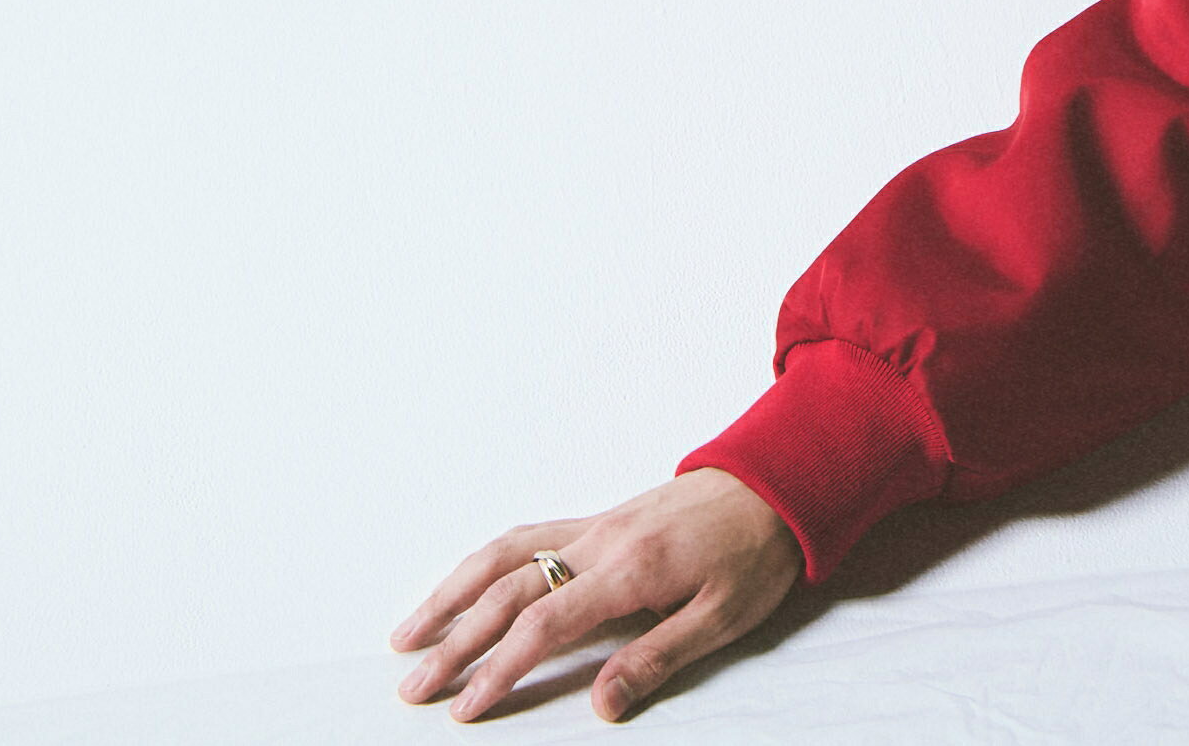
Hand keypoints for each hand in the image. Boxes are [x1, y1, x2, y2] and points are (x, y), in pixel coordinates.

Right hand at [390, 469, 803, 720]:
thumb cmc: (756, 552)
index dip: (498, 668)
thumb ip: (658, 658)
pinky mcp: (599, 518)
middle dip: (455, 641)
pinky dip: (483, 561)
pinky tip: (462, 584)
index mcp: (631, 569)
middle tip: (413, 686)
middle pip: (508, 592)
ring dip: (451, 594)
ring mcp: (595, 524)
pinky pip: (526, 535)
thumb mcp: (724, 617)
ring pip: (504, 554)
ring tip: (409, 634)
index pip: (544, 624)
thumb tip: (602, 705)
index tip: (464, 706)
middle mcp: (601, 541)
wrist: (779, 482)